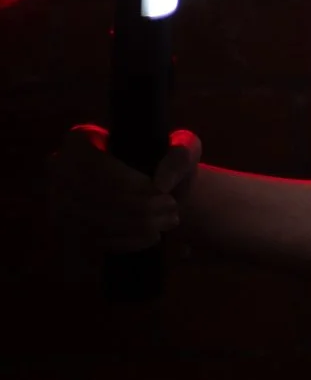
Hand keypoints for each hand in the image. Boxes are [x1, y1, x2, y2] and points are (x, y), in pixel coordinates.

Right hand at [47, 124, 201, 254]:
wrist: (158, 190)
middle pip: (92, 194)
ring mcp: (58, 200)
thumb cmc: (167, 163)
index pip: (93, 165)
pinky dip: (126, 240)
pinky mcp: (68, 228)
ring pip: (93, 219)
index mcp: (79, 139)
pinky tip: (152, 236)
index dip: (125, 181)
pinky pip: (93, 238)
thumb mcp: (183, 149)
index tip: (161, 191)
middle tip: (172, 209)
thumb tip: (160, 183)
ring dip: (135, 225)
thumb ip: (180, 156)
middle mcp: (58, 169)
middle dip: (138, 206)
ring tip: (169, 222)